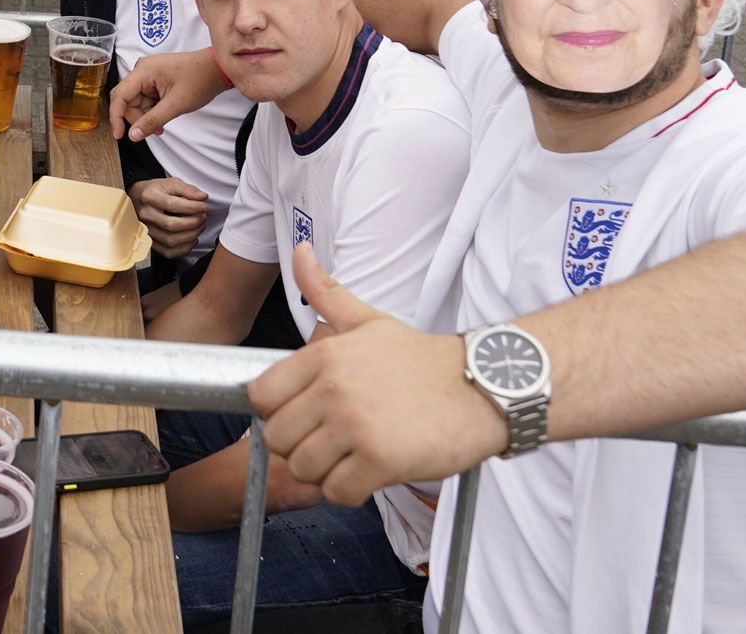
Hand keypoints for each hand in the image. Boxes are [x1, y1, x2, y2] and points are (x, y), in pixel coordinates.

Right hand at [110, 48, 226, 142]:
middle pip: (127, 101)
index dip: (116, 117)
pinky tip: (164, 115)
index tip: (119, 136)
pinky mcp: (155, 79)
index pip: (119, 96)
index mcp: (144, 71)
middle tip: (155, 130)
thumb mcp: (176, 104)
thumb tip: (133, 136)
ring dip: (147, 116)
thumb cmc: (200, 80)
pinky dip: (153, 110)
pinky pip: (146, 99)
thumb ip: (152, 120)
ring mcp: (149, 75)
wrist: (218, 69)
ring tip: (163, 124)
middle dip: (138, 118)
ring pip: (137, 102)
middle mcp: (142, 70)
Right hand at [130, 178, 208, 261]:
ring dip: (190, 235)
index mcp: (149, 196)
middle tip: (203, 217)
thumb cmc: (156, 191)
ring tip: (199, 226)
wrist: (138, 198)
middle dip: (192, 222)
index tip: (203, 206)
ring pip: (170, 240)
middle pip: (171, 225)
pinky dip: (183, 248)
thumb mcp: (171, 183)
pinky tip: (191, 239)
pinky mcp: (150, 241)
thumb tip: (202, 197)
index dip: (191, 207)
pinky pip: (168, 252)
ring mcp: (145, 230)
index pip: (171, 204)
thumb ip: (188, 189)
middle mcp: (145, 214)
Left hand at [246, 242, 504, 505]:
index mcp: (324, 356)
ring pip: (302, 469)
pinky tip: (370, 473)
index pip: (262, 397)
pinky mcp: (381, 460)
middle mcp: (334, 388)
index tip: (304, 416)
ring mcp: (356, 425)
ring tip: (352, 455)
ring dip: (324, 471)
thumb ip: (326, 292)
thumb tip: (299, 252)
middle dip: (300, 446)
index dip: (279, 412)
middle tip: (331, 441)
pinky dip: (349, 491)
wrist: (484, 387)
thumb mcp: (369, 320)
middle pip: (277, 439)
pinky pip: (337, 492)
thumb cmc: (423, 360)